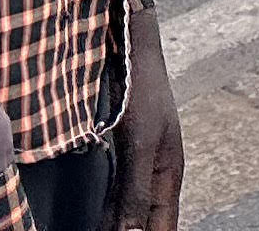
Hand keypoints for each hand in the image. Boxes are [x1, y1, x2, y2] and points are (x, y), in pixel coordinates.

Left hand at [112, 0, 184, 228]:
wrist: (128, 46)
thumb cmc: (141, 90)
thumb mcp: (140, 143)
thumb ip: (136, 191)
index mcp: (170, 174)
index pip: (163, 227)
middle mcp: (156, 173)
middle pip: (145, 221)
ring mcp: (139, 162)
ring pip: (126, 209)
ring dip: (114, 224)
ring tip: (91, 230)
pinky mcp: (121, 151)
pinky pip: (114, 192)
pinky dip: (103, 210)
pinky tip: (88, 217)